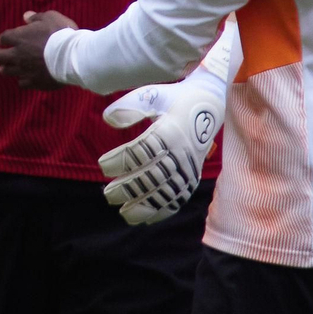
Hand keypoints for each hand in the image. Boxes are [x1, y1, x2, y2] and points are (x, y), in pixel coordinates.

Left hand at [0, 10, 75, 89]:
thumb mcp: (50, 18)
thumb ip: (36, 17)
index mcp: (19, 37)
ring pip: (6, 71)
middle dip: (0, 54)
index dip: (3, 38)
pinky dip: (23, 79)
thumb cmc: (61, 34)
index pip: (3, 38)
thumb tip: (26, 16)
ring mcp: (24, 69)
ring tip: (12, 67)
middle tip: (5, 54)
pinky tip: (28, 76)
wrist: (72, 57)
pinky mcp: (33, 82)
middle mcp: (17, 54)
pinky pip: (21, 83)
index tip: (6, 39)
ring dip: (7, 68)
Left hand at [97, 77, 223, 224]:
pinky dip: (162, 211)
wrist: (209, 105)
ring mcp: (189, 167)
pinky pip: (179, 198)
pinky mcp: (193, 177)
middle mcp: (181, 153)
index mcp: (170, 131)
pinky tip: (145, 218)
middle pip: (152, 176)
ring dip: (144, 206)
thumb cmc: (174, 99)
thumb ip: (130, 106)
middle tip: (108, 194)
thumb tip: (107, 119)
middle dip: (128, 189)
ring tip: (123, 213)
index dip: (120, 161)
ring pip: (166, 193)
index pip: (141, 151)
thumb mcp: (152, 95)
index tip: (103, 165)